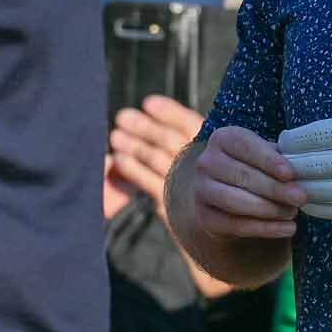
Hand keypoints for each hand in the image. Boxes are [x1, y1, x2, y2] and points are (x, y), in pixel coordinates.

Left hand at [108, 95, 204, 216]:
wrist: (216, 229)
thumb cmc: (208, 184)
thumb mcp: (208, 158)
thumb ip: (188, 138)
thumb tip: (155, 111)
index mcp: (213, 147)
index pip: (189, 124)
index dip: (169, 112)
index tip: (148, 102)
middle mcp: (202, 164)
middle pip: (168, 139)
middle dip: (143, 126)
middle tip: (122, 116)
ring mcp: (186, 184)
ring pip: (154, 158)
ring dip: (132, 145)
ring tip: (115, 136)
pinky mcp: (171, 203)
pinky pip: (146, 180)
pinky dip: (131, 168)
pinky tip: (119, 159)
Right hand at [188, 125, 303, 240]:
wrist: (226, 196)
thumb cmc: (254, 168)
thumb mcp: (265, 156)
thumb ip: (281, 159)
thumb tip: (304, 168)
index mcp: (223, 138)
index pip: (245, 146)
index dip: (269, 160)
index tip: (290, 174)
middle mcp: (206, 162)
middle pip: (243, 176)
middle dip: (275, 189)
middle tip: (301, 198)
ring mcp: (201, 190)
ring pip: (236, 202)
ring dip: (270, 209)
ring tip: (293, 212)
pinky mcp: (205, 217)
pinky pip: (236, 225)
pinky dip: (264, 229)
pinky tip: (287, 228)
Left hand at [279, 67, 331, 270]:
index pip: (321, 135)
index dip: (296, 138)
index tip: (283, 138)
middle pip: (316, 164)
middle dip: (290, 162)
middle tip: (274, 160)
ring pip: (323, 191)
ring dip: (299, 186)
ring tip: (283, 181)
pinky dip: (317, 208)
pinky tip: (305, 202)